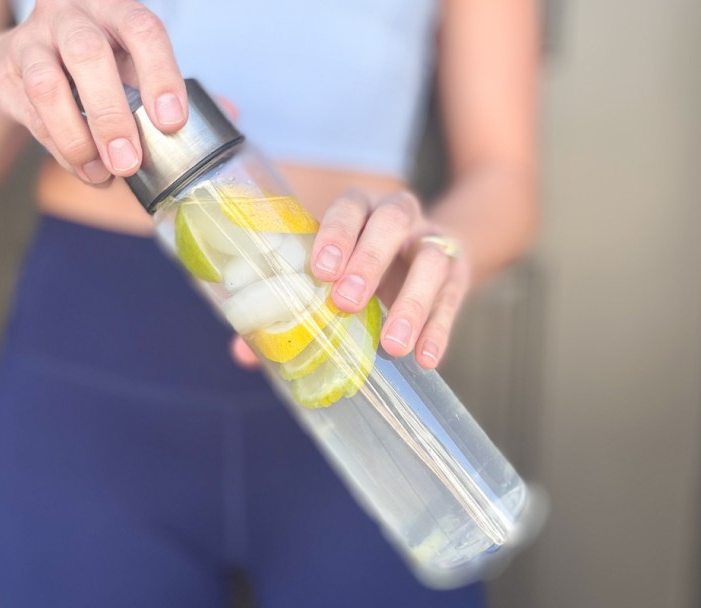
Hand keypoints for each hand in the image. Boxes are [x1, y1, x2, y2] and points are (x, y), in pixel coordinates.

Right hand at [0, 0, 185, 183]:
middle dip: (111, 115)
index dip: (160, 74)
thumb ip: (174, 87)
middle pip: (88, 54)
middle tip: (130, 162)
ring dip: (77, 137)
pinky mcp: (2, 70)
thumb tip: (229, 112)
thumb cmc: (98, 63)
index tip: (172, 121)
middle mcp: (70, 14)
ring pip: (47, 84)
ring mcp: (31, 39)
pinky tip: (84, 169)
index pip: (141, 29)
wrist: (26, 58)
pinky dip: (59, 148)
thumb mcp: (136, 64)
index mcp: (114, 8)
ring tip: (103, 173)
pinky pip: (29, 113)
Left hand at [232, 189, 471, 369]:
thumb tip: (241, 352)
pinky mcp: (459, 275)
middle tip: (345, 303)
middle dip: (368, 260)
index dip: (336, 235)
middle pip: (391, 222)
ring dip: (412, 302)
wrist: (432, 252)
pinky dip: (440, 329)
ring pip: (431, 260)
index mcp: (360, 208)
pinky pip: (453, 299)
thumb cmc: (362, 264)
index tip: (320, 270)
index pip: (349, 207)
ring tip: (392, 345)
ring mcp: (433, 242)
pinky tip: (426, 359)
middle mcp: (400, 216)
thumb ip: (288, 306)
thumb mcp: (331, 273)